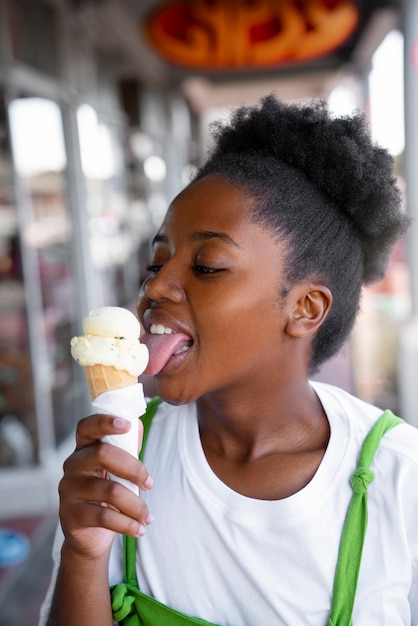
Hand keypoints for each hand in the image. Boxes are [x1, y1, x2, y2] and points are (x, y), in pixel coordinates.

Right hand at [58, 414, 152, 560]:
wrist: (89, 536)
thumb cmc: (106, 495)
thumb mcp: (116, 470)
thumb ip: (126, 448)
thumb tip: (137, 426)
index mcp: (84, 449)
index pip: (87, 427)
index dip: (105, 422)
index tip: (127, 424)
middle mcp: (72, 465)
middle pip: (103, 454)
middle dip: (134, 469)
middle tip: (149, 484)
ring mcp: (69, 490)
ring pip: (109, 490)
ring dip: (136, 505)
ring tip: (147, 516)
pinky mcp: (70, 515)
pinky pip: (104, 517)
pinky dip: (128, 524)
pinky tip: (139, 529)